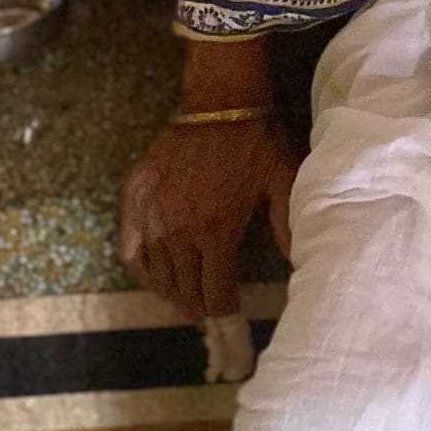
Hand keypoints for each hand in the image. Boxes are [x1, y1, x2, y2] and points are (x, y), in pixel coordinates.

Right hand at [117, 119, 297, 321]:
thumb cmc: (256, 141)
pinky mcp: (134, 198)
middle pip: (185, 289)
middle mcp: (179, 229)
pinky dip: (142, 270)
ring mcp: (152, 215)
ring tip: (188, 302)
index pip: (215, 293)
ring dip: (173, 294)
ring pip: (158, 274)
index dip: (223, 317)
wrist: (219, 101)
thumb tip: (299, 264)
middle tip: (210, 316)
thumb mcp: (283, 181)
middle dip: (199, 309)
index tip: (230, 329)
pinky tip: (156, 278)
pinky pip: (130, 250)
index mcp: (216, 230)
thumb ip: (288, 225)